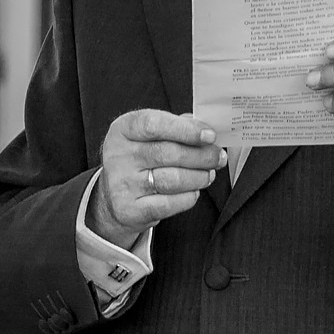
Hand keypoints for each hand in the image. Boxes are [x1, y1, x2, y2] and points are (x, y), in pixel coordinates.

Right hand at [89, 109, 224, 249]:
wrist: (115, 196)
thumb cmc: (140, 158)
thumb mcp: (149, 135)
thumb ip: (177, 127)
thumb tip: (207, 130)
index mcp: (123, 130)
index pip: (154, 125)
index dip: (186, 130)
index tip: (210, 135)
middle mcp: (118, 155)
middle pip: (168, 153)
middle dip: (201, 156)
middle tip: (218, 157)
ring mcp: (122, 184)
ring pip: (173, 180)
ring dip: (199, 177)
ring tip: (208, 174)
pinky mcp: (130, 209)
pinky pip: (170, 203)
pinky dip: (189, 197)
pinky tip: (193, 191)